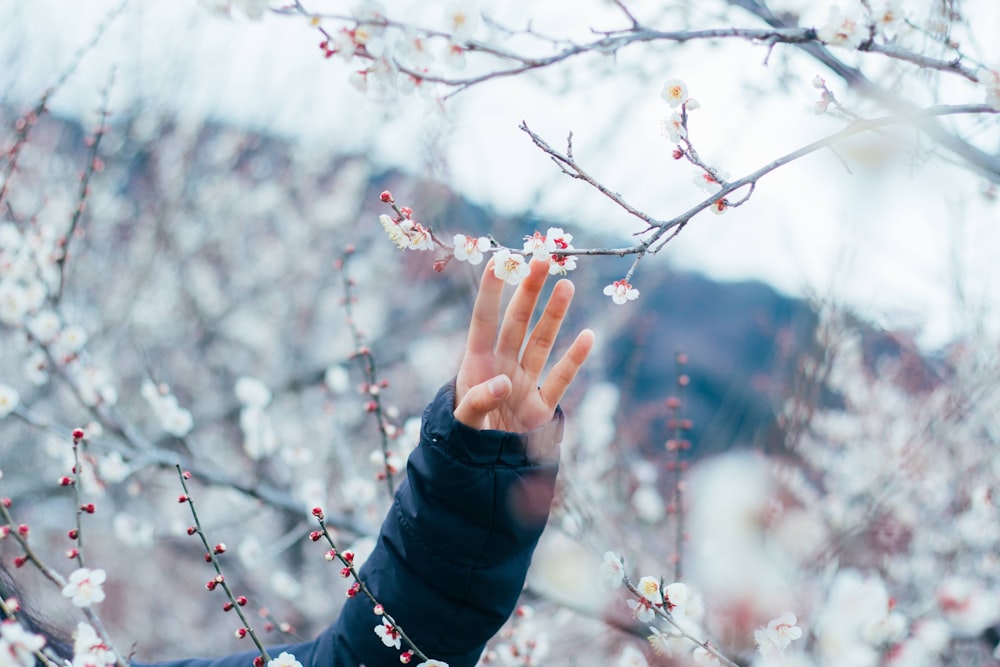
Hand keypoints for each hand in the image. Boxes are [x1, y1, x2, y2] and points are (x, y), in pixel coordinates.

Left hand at [454, 258, 594, 431]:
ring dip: (553, 315)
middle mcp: (502, 366)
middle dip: (529, 291)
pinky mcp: (542, 406)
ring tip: (566, 285)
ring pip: (541, 342)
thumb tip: (504, 384)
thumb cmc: (464, 441)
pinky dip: (574, 360)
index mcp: (476, 364)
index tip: (499, 260)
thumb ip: (477, 403)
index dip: (491, 291)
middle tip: (542, 260)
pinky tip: (587, 336)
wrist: (482, 472)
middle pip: (517, 321)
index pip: (484, 319)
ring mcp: (524, 383)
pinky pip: (560, 378)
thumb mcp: (462, 422)